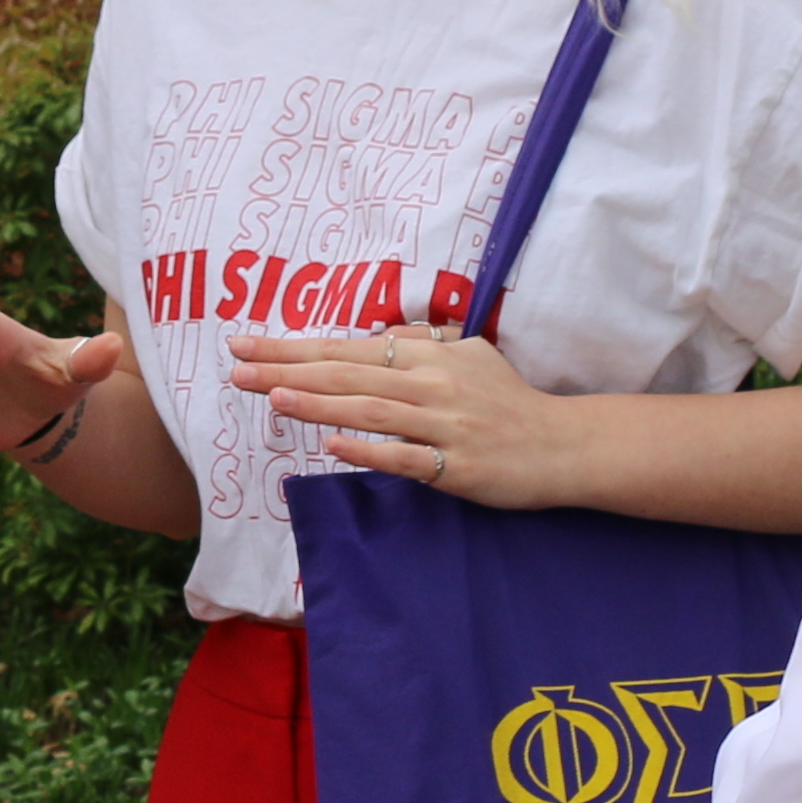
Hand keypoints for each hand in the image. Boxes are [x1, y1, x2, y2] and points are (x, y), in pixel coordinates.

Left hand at [226, 319, 576, 505]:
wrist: (563, 444)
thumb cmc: (511, 403)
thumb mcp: (470, 357)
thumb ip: (423, 345)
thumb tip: (378, 338)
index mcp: (430, 356)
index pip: (349, 348)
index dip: (295, 346)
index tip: (246, 345)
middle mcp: (432, 383)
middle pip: (348, 374)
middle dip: (289, 369)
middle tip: (238, 368)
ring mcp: (444, 424)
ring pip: (371, 410)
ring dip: (319, 404)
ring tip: (273, 397)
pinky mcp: (457, 464)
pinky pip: (405, 457)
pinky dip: (369, 450)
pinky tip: (331, 447)